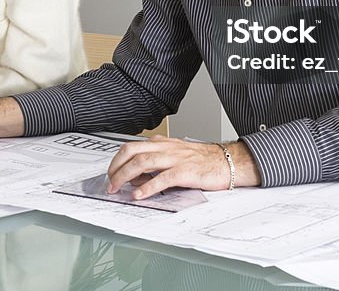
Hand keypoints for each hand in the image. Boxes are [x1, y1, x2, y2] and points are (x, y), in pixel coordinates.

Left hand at [106, 136, 257, 198]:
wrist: (228, 162)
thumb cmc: (203, 160)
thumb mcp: (176, 155)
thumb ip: (157, 162)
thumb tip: (137, 176)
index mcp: (163, 143)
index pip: (132, 146)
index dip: (117, 160)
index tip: (111, 173)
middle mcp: (166, 148)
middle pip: (132, 151)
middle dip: (116, 167)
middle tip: (110, 182)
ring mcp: (175, 159)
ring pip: (142, 162)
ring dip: (125, 176)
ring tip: (117, 188)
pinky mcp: (185, 172)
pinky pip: (161, 178)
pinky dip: (147, 187)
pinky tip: (139, 194)